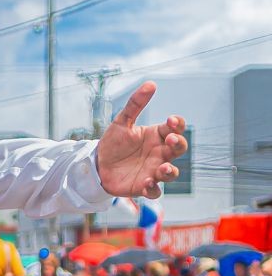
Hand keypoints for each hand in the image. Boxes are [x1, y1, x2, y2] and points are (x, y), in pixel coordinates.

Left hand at [96, 82, 186, 199]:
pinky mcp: (143, 186)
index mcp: (157, 136)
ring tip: (163, 167)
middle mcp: (159, 153)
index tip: (170, 120)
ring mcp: (153, 171)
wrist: (97, 164)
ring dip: (170, 171)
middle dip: (178, 144)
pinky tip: (146, 183)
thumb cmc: (113, 143)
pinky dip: (153, 189)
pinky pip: (155, 191)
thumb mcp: (121, 122)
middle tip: (169, 140)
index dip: (177, 124)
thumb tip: (151, 83)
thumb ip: (135, 104)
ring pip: (171, 172)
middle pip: (179, 149)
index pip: (176, 128)